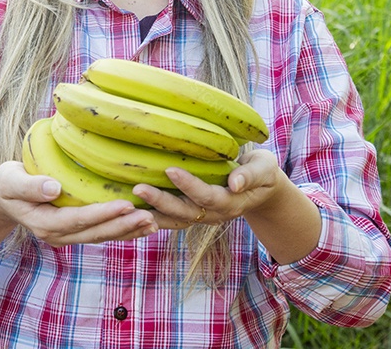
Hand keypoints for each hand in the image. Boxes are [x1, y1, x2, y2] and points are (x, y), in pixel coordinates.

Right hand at [0, 161, 157, 246]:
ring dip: (128, 231)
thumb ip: (30, 186)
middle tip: (148, 216)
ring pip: (102, 236)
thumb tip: (54, 188)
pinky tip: (144, 226)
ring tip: (153, 222)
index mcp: (45, 224)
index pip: (78, 220)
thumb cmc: (9, 184)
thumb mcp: (11, 180)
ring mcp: (69, 236)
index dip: (102, 214)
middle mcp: (59, 235)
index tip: (125, 205)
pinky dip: (124, 230)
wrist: (6, 198)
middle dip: (123, 225)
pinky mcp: (77, 231)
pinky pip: (103, 233)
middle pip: (95, 233)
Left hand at [132, 149, 290, 229]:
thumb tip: (236, 182)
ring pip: (172, 220)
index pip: (207, 196)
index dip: (189, 185)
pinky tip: (129, 209)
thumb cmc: (262, 173)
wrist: (261, 191)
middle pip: (184, 212)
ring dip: (150, 213)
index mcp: (231, 203)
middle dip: (161, 202)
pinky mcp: (190, 213)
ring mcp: (200, 216)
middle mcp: (213, 214)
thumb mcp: (264, 170)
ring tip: (126, 204)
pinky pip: (169, 219)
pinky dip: (150, 217)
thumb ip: (251, 175)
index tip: (170, 169)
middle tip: (138, 188)